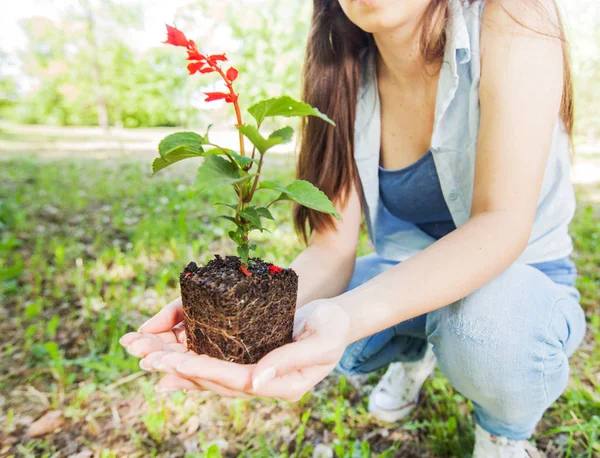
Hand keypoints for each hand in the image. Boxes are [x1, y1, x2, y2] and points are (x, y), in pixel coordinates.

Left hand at [120, 297, 351, 400]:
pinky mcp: (247, 359)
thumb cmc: (333, 328)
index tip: (177, 363)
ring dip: (177, 367)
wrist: (336, 321)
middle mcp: (262, 385)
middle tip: (147, 359)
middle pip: (214, 381)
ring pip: (209, 375)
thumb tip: (255, 381)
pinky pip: (214, 363)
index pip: (236, 381)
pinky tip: (167, 357)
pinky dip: (190, 361)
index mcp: (281, 386)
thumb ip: (291, 360)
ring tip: (145, 358)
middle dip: (179, 370)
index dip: (205, 372)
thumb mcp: (321, 341)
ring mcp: (253, 374)